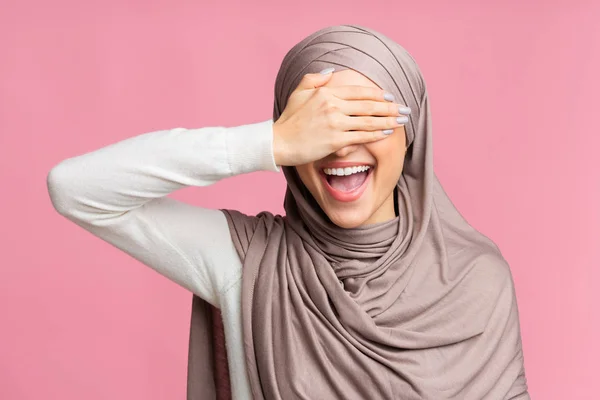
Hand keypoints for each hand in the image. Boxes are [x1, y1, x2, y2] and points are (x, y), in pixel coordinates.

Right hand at [272, 70, 409, 166]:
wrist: (279, 142)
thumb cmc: (288, 119)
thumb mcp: (298, 93)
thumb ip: (315, 78)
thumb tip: (332, 71)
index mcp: (326, 92)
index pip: (359, 91)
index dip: (378, 94)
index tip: (391, 97)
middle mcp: (333, 105)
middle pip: (368, 105)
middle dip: (390, 107)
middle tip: (405, 109)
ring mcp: (335, 123)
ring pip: (369, 121)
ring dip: (388, 120)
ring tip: (402, 121)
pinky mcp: (336, 140)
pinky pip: (362, 136)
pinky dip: (377, 134)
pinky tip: (387, 133)